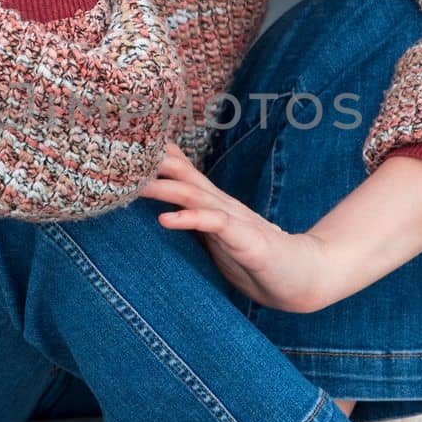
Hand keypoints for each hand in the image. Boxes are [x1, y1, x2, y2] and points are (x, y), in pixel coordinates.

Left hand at [137, 141, 331, 312]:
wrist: (301, 277)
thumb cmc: (256, 260)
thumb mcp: (218, 238)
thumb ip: (195, 221)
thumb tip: (163, 213)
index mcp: (215, 204)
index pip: (183, 173)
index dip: (156, 158)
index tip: (125, 144)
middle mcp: (223, 205)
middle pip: (184, 177)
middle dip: (153, 165)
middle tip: (120, 155)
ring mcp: (235, 220)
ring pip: (195, 196)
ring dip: (164, 188)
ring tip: (136, 184)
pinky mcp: (247, 240)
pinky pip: (215, 225)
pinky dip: (189, 220)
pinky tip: (165, 220)